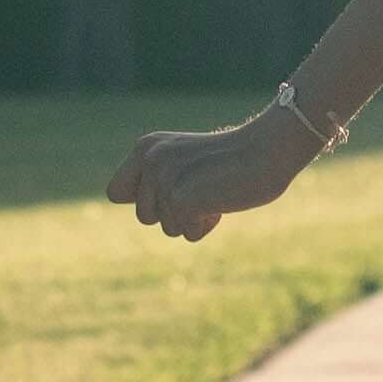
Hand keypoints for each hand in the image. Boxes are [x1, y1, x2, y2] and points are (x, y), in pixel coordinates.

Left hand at [106, 101, 324, 239]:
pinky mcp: (182, 199)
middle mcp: (150, 160)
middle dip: (175, 213)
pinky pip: (187, 234)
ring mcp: (165, 179)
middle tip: (204, 186)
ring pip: (167, 228)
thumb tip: (116, 196)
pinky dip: (206, 225)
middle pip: (145, 217)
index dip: (147, 200)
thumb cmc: (230, 160)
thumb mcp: (181, 162)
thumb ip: (153, 179)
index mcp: (146, 147)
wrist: (267, 149)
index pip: (116, 193)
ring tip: (215, 191)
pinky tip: (222, 202)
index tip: (177, 187)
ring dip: (193, 219)